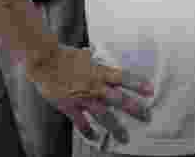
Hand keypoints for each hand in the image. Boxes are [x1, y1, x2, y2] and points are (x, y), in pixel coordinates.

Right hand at [27, 45, 153, 143]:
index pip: (123, 77)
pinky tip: (94, 138)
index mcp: (99, 71)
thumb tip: (105, 63)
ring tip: (124, 138)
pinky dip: (88, 131)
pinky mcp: (70, 106)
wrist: (44, 61)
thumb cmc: (64, 57)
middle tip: (146, 116)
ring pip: (102, 115)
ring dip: (115, 128)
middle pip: (118, 99)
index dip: (137, 84)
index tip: (150, 90)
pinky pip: (81, 123)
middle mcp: (94, 86)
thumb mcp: (86, 57)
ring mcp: (82, 98)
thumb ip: (97, 64)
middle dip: (134, 109)